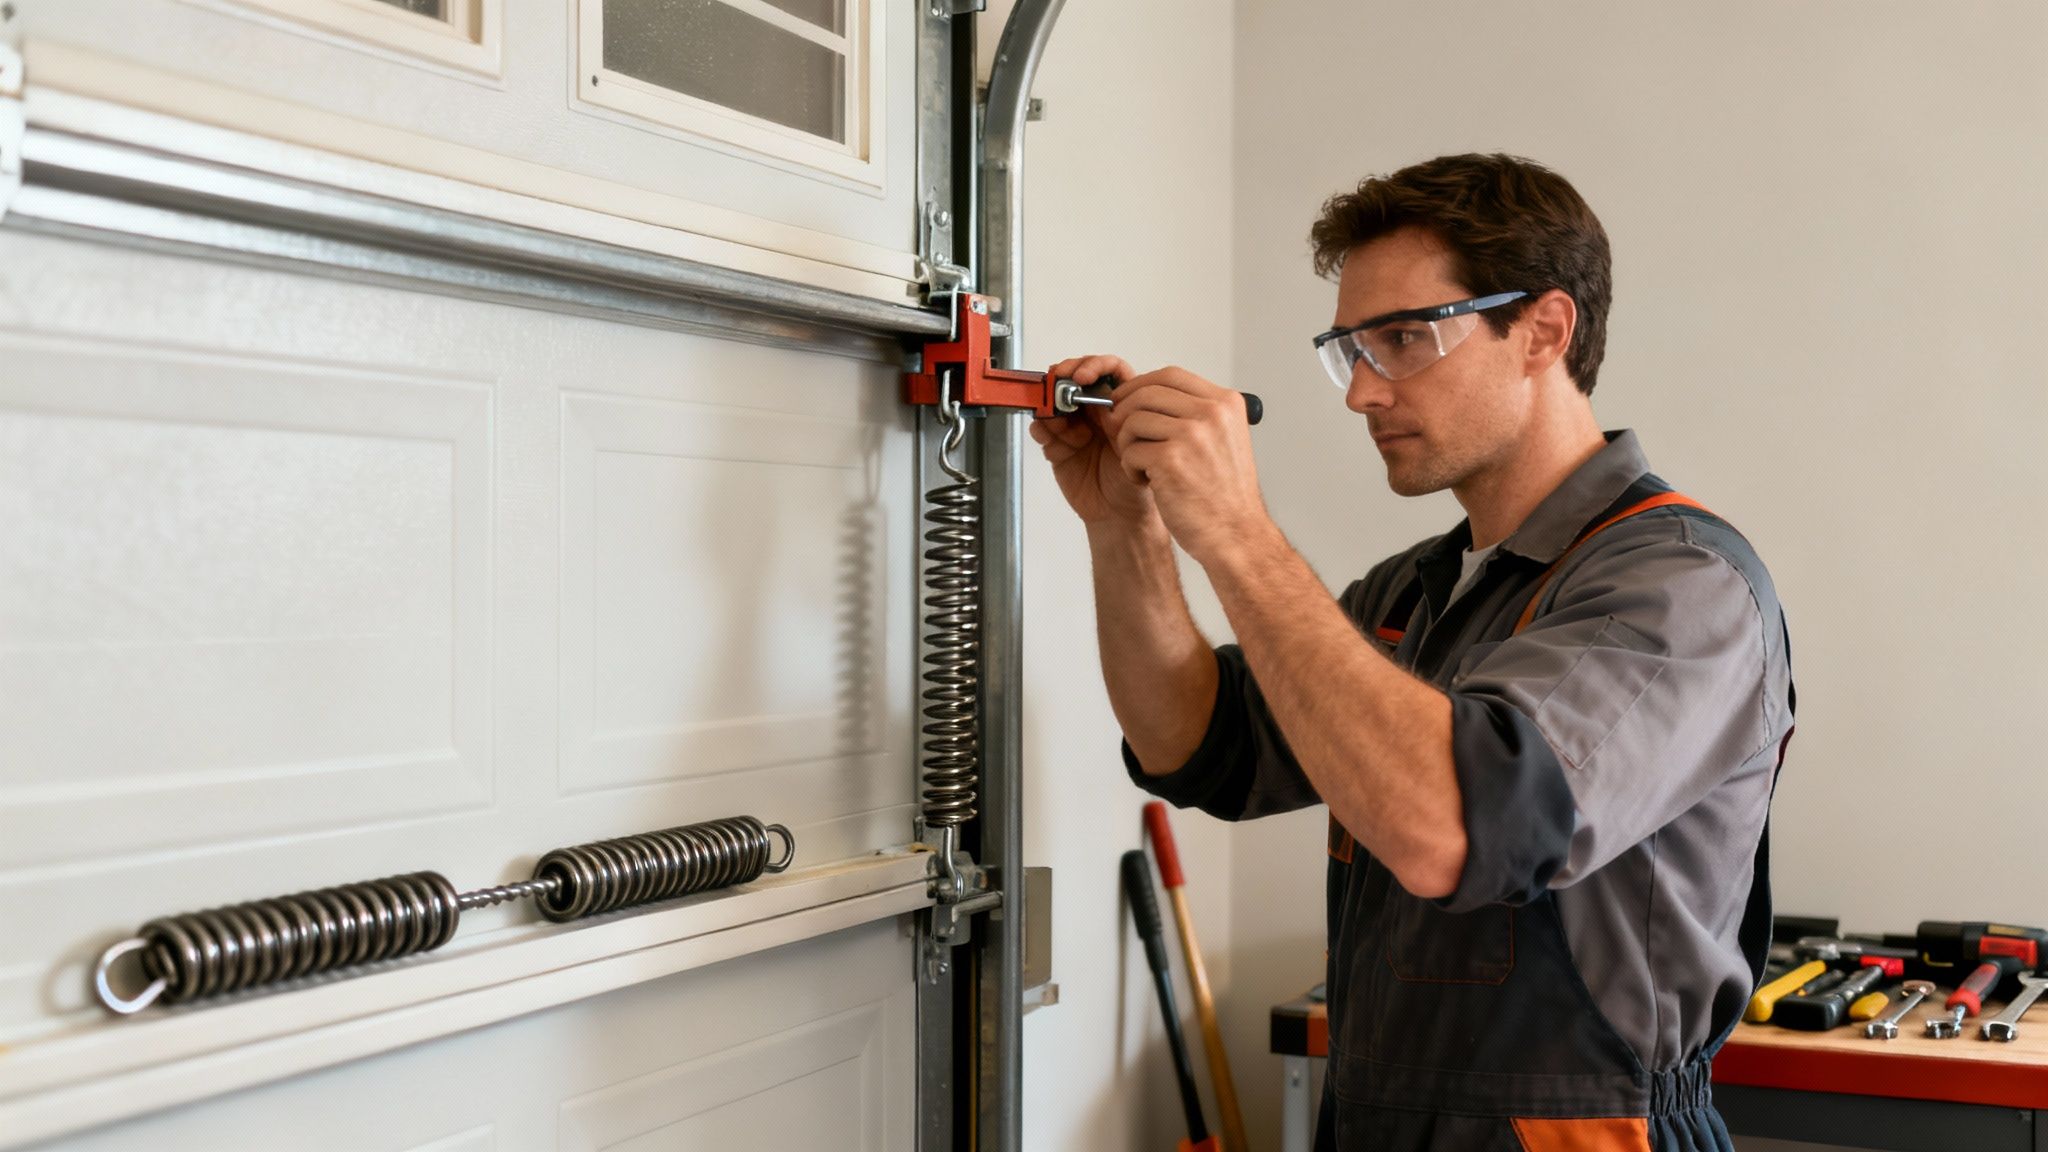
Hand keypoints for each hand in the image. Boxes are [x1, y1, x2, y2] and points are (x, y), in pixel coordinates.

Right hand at [1029, 354, 1156, 526]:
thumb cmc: (1137, 482)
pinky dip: (1041, 428)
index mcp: (1120, 405)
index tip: (1083, 376)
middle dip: (1063, 379)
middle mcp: (1096, 413)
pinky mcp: (1057, 447)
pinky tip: (1047, 433)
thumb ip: (1122, 422)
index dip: (1094, 366)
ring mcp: (1075, 428)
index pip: (1108, 371)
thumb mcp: (1138, 445)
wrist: (1121, 515)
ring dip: (1051, 406)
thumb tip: (1104, 400)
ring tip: (1056, 420)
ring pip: (1055, 403)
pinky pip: (1042, 430)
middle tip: (1059, 386)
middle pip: (1074, 381)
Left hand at [1105, 365, 1270, 566]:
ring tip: (1143, 466)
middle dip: (1124, 412)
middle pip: (1147, 393)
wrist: (1236, 534)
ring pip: (1132, 421)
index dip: (1140, 386)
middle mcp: (1212, 414)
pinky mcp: (1171, 460)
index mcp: (1226, 404)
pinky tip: (1146, 482)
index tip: (1126, 400)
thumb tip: (1146, 397)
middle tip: (1121, 433)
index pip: (1171, 375)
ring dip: (1128, 445)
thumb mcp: (1223, 439)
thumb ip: (1194, 413)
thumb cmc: (1225, 494)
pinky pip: (1129, 451)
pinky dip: (1130, 468)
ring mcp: (1192, 435)